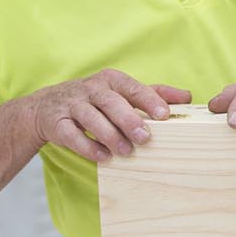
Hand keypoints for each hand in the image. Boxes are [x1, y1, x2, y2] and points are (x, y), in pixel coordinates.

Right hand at [31, 70, 190, 162]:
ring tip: (125, 151)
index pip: (133, 88)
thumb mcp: (124, 92)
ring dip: (109, 136)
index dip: (149, 101)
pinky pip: (71, 135)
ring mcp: (72, 105)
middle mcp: (91, 89)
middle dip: (129, 120)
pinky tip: (102, 156)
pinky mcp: (57, 123)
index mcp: (112, 80)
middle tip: (145, 138)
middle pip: (112, 103)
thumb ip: (154, 94)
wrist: (47, 106)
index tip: (164, 115)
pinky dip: (87, 146)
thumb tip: (187, 97)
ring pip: (91, 118)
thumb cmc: (97, 100)